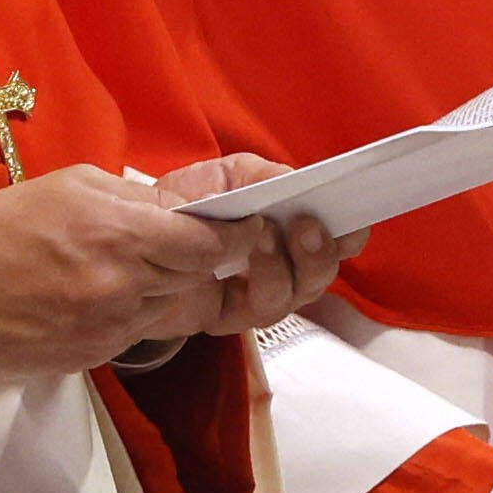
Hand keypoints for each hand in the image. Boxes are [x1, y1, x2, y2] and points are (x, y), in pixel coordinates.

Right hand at [0, 166, 248, 379]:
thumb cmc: (6, 224)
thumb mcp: (76, 185)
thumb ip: (138, 199)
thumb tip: (183, 211)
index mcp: (123, 234)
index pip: (210, 245)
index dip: (234, 238)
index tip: (243, 230)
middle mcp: (124, 286)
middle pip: (193, 277)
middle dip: (192, 260)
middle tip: (175, 244)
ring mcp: (110, 327)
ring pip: (164, 307)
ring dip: (155, 288)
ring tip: (112, 268)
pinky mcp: (94, 355)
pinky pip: (131, 332)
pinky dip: (124, 313)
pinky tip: (87, 296)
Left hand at [153, 156, 364, 333]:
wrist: (137, 241)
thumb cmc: (189, 207)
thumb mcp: (228, 177)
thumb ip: (265, 176)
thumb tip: (297, 182)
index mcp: (293, 233)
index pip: (339, 240)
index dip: (352, 233)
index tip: (355, 218)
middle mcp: (285, 269)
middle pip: (323, 273)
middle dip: (321, 250)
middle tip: (307, 224)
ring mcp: (260, 296)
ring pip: (295, 294)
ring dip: (284, 262)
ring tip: (264, 233)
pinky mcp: (229, 315)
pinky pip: (257, 308)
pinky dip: (257, 278)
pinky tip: (243, 251)